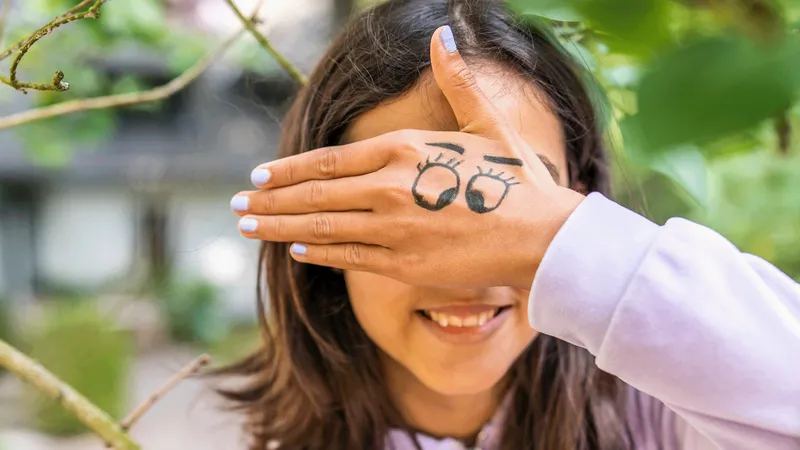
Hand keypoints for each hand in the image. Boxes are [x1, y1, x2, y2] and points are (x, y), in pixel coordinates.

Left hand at [231, 26, 584, 289]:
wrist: (542, 237)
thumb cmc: (517, 179)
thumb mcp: (487, 122)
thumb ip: (456, 80)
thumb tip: (443, 32)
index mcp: (404, 149)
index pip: (327, 161)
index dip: (288, 170)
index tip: (259, 175)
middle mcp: (390, 188)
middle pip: (314, 196)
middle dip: (269, 201)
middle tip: (237, 205)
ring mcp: (393, 229)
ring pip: (321, 228)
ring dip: (280, 228)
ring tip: (248, 227)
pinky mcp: (402, 264)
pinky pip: (348, 258)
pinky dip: (318, 254)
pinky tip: (297, 252)